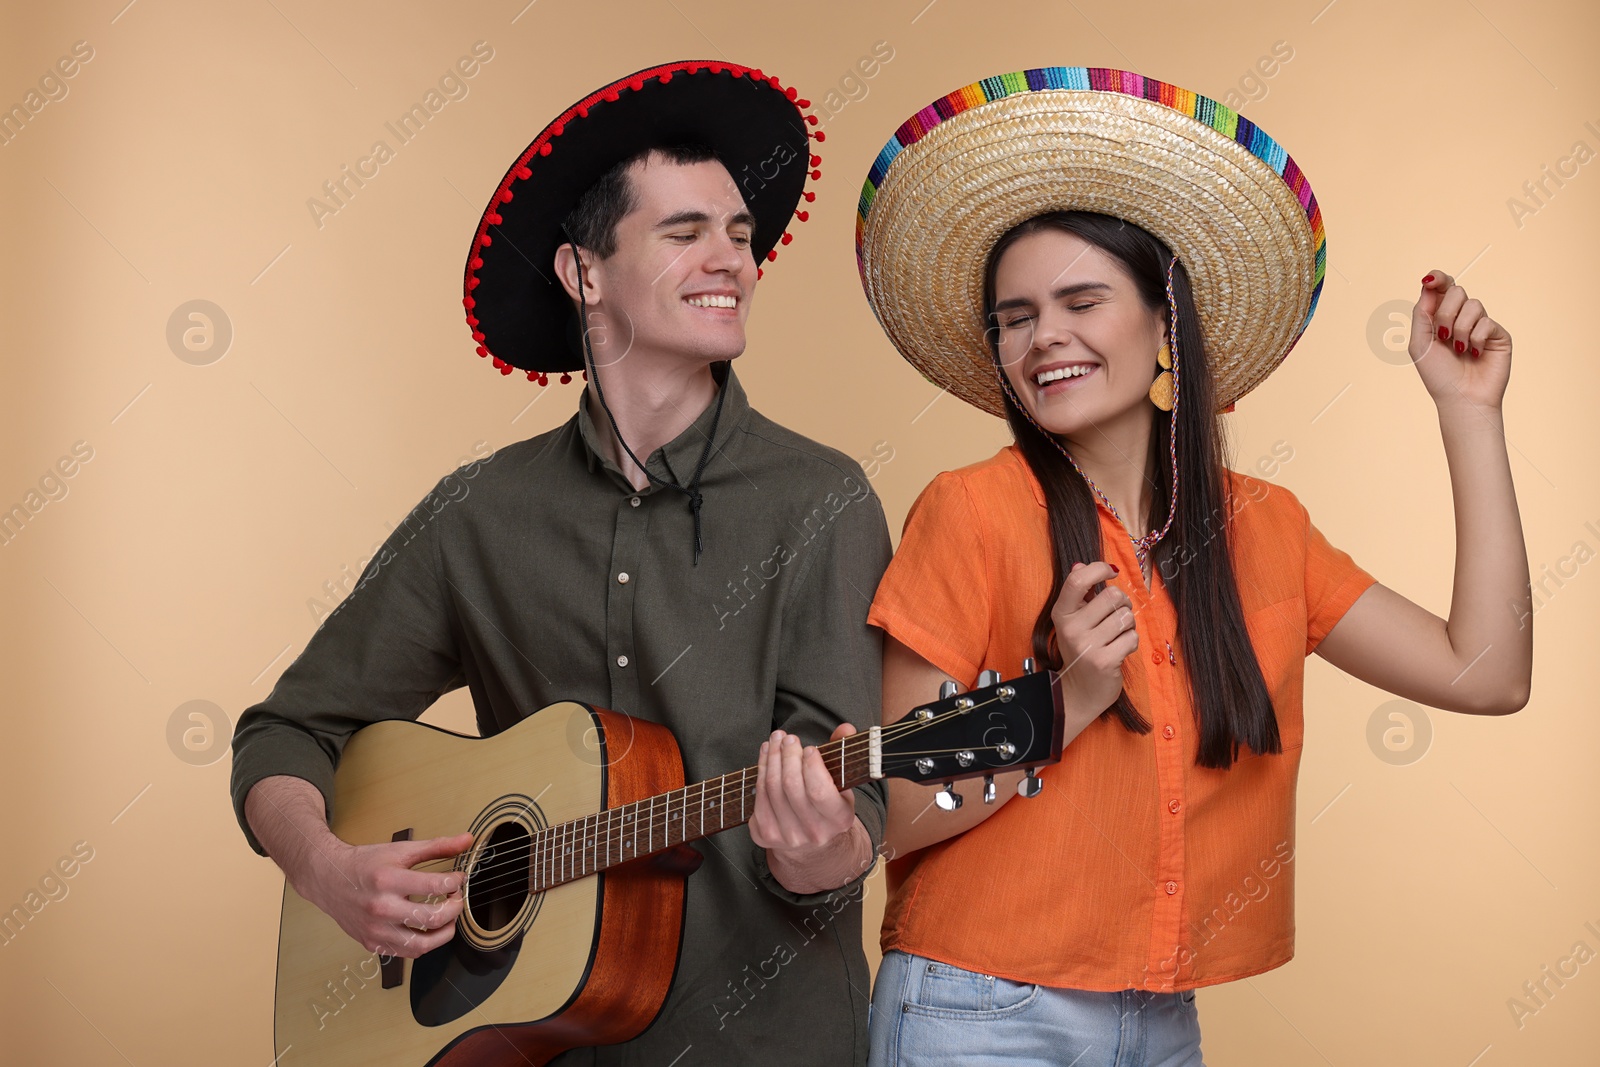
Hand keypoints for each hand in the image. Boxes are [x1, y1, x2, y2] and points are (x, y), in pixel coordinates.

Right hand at [292, 831, 472, 958]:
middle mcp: (381, 908)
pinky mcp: (372, 943)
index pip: (435, 886)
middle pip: (432, 919)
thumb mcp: (401, 850)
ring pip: (422, 944)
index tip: (458, 879)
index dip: (455, 882)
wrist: (329, 879)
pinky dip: (423, 944)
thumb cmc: (364, 864)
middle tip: (456, 899)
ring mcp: (376, 929)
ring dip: (444, 933)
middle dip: (455, 909)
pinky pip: (406, 953)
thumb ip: (437, 847)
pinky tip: (427, 930)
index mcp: (389, 881)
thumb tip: (466, 840)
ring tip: (447, 918)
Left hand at [748, 723, 857, 853]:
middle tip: (788, 738)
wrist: (812, 842)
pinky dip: (760, 770)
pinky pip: (758, 796)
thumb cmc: (828, 803)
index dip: (811, 766)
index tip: (809, 748)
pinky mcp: (765, 835)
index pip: (819, 792)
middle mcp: (814, 833)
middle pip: (791, 786)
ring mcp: (787, 836)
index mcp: (839, 820)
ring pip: (772, 788)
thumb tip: (845, 728)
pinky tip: (766, 754)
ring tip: (776, 740)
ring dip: (772, 758)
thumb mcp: (842, 782)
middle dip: (788, 756)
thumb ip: (844, 753)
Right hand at [1048, 560, 1137, 727]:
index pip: (1078, 580)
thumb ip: (1079, 594)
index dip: (1099, 569)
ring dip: (1128, 625)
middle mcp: (1071, 628)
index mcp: (1062, 614)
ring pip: (1126, 617)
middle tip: (1117, 616)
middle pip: (1112, 596)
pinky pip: (1132, 638)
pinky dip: (1131, 642)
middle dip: (1122, 604)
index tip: (1111, 572)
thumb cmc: (1082, 649)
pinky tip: (1119, 650)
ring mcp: (1087, 646)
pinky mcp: (1105, 661)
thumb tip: (1080, 565)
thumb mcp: (1074, 621)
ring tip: (1117, 636)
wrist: (1079, 691)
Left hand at [1409, 270, 1512, 411]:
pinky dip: (1475, 337)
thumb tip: (1428, 285)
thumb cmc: (1438, 374)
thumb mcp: (1420, 343)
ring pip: (1473, 304)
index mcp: (1439, 317)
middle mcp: (1460, 317)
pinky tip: (1474, 353)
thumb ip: (1421, 314)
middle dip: (1445, 312)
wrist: (1461, 397)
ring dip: (1460, 328)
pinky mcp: (1497, 334)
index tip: (1429, 281)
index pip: (1441, 288)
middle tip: (1443, 336)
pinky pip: (1486, 321)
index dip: (1437, 279)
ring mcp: (1480, 324)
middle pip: (1456, 291)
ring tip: (1458, 349)